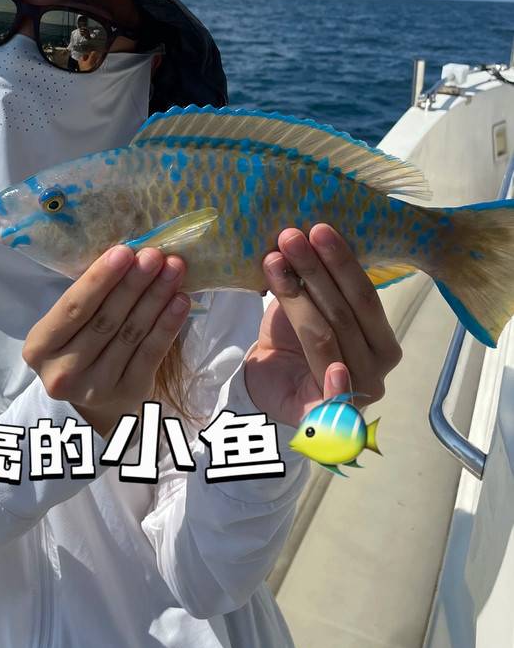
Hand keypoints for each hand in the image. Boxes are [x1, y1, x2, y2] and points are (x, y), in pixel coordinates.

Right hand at [22, 245, 190, 437]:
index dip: (100, 279)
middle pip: (105, 320)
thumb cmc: (80, 344)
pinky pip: (151, 354)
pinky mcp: (128, 393)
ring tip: (173, 269)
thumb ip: (88, 298)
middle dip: (133, 283)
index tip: (123, 252)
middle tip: (154, 255)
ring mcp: (96, 387)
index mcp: (40, 346)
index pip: (73, 307)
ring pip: (131, 334)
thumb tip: (127, 253)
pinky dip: (168, 325)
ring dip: (156, 297)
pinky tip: (180, 301)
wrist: (93, 399)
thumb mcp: (68, 325)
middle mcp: (64, 371)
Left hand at [244, 224, 402, 428]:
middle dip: (315, 271)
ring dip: (298, 295)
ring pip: (325, 338)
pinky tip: (337, 371)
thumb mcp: (311, 304)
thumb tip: (314, 231)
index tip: (318, 228)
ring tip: (274, 259)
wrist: (265, 381)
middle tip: (290, 236)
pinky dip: (338, 386)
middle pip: (345, 314)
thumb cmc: (293, 339)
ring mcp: (357, 395)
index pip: (365, 297)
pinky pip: (335, 400)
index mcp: (382, 342)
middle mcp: (377, 370)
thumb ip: (324, 281)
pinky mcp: (333, 419)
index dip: (342, 262)